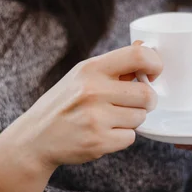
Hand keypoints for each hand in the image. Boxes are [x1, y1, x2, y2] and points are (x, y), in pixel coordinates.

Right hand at [0, 41, 161, 170]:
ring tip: (110, 118)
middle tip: (134, 103)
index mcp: (91, 68)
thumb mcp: (82, 76)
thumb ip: (114, 66)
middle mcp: (93, 91)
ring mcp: (95, 118)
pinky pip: (130, 138)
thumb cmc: (65, 103)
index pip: (138, 55)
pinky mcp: (98, 142)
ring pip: (140, 117)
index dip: (155, 63)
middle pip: (147, 94)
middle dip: (147, 101)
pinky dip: (122, 137)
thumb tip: (147, 49)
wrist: (36, 137)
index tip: (154, 73)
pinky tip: (103, 133)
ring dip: (132, 120)